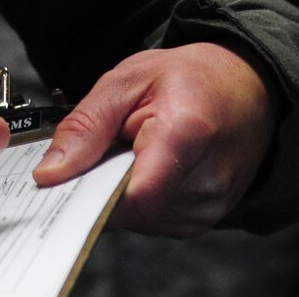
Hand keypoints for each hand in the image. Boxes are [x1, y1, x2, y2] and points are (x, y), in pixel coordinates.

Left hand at [32, 42, 276, 235]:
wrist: (247, 87)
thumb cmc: (191, 78)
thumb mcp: (126, 80)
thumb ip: (85, 126)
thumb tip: (50, 172)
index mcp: (187, 133)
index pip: (135, 196)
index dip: (92, 193)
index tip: (64, 179)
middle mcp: (207, 180)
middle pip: (132, 208)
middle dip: (102, 184)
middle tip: (104, 147)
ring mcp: (211, 205)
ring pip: (139, 218)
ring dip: (121, 190)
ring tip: (133, 150)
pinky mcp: (206, 218)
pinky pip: (154, 220)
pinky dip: (138, 197)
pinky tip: (146, 166)